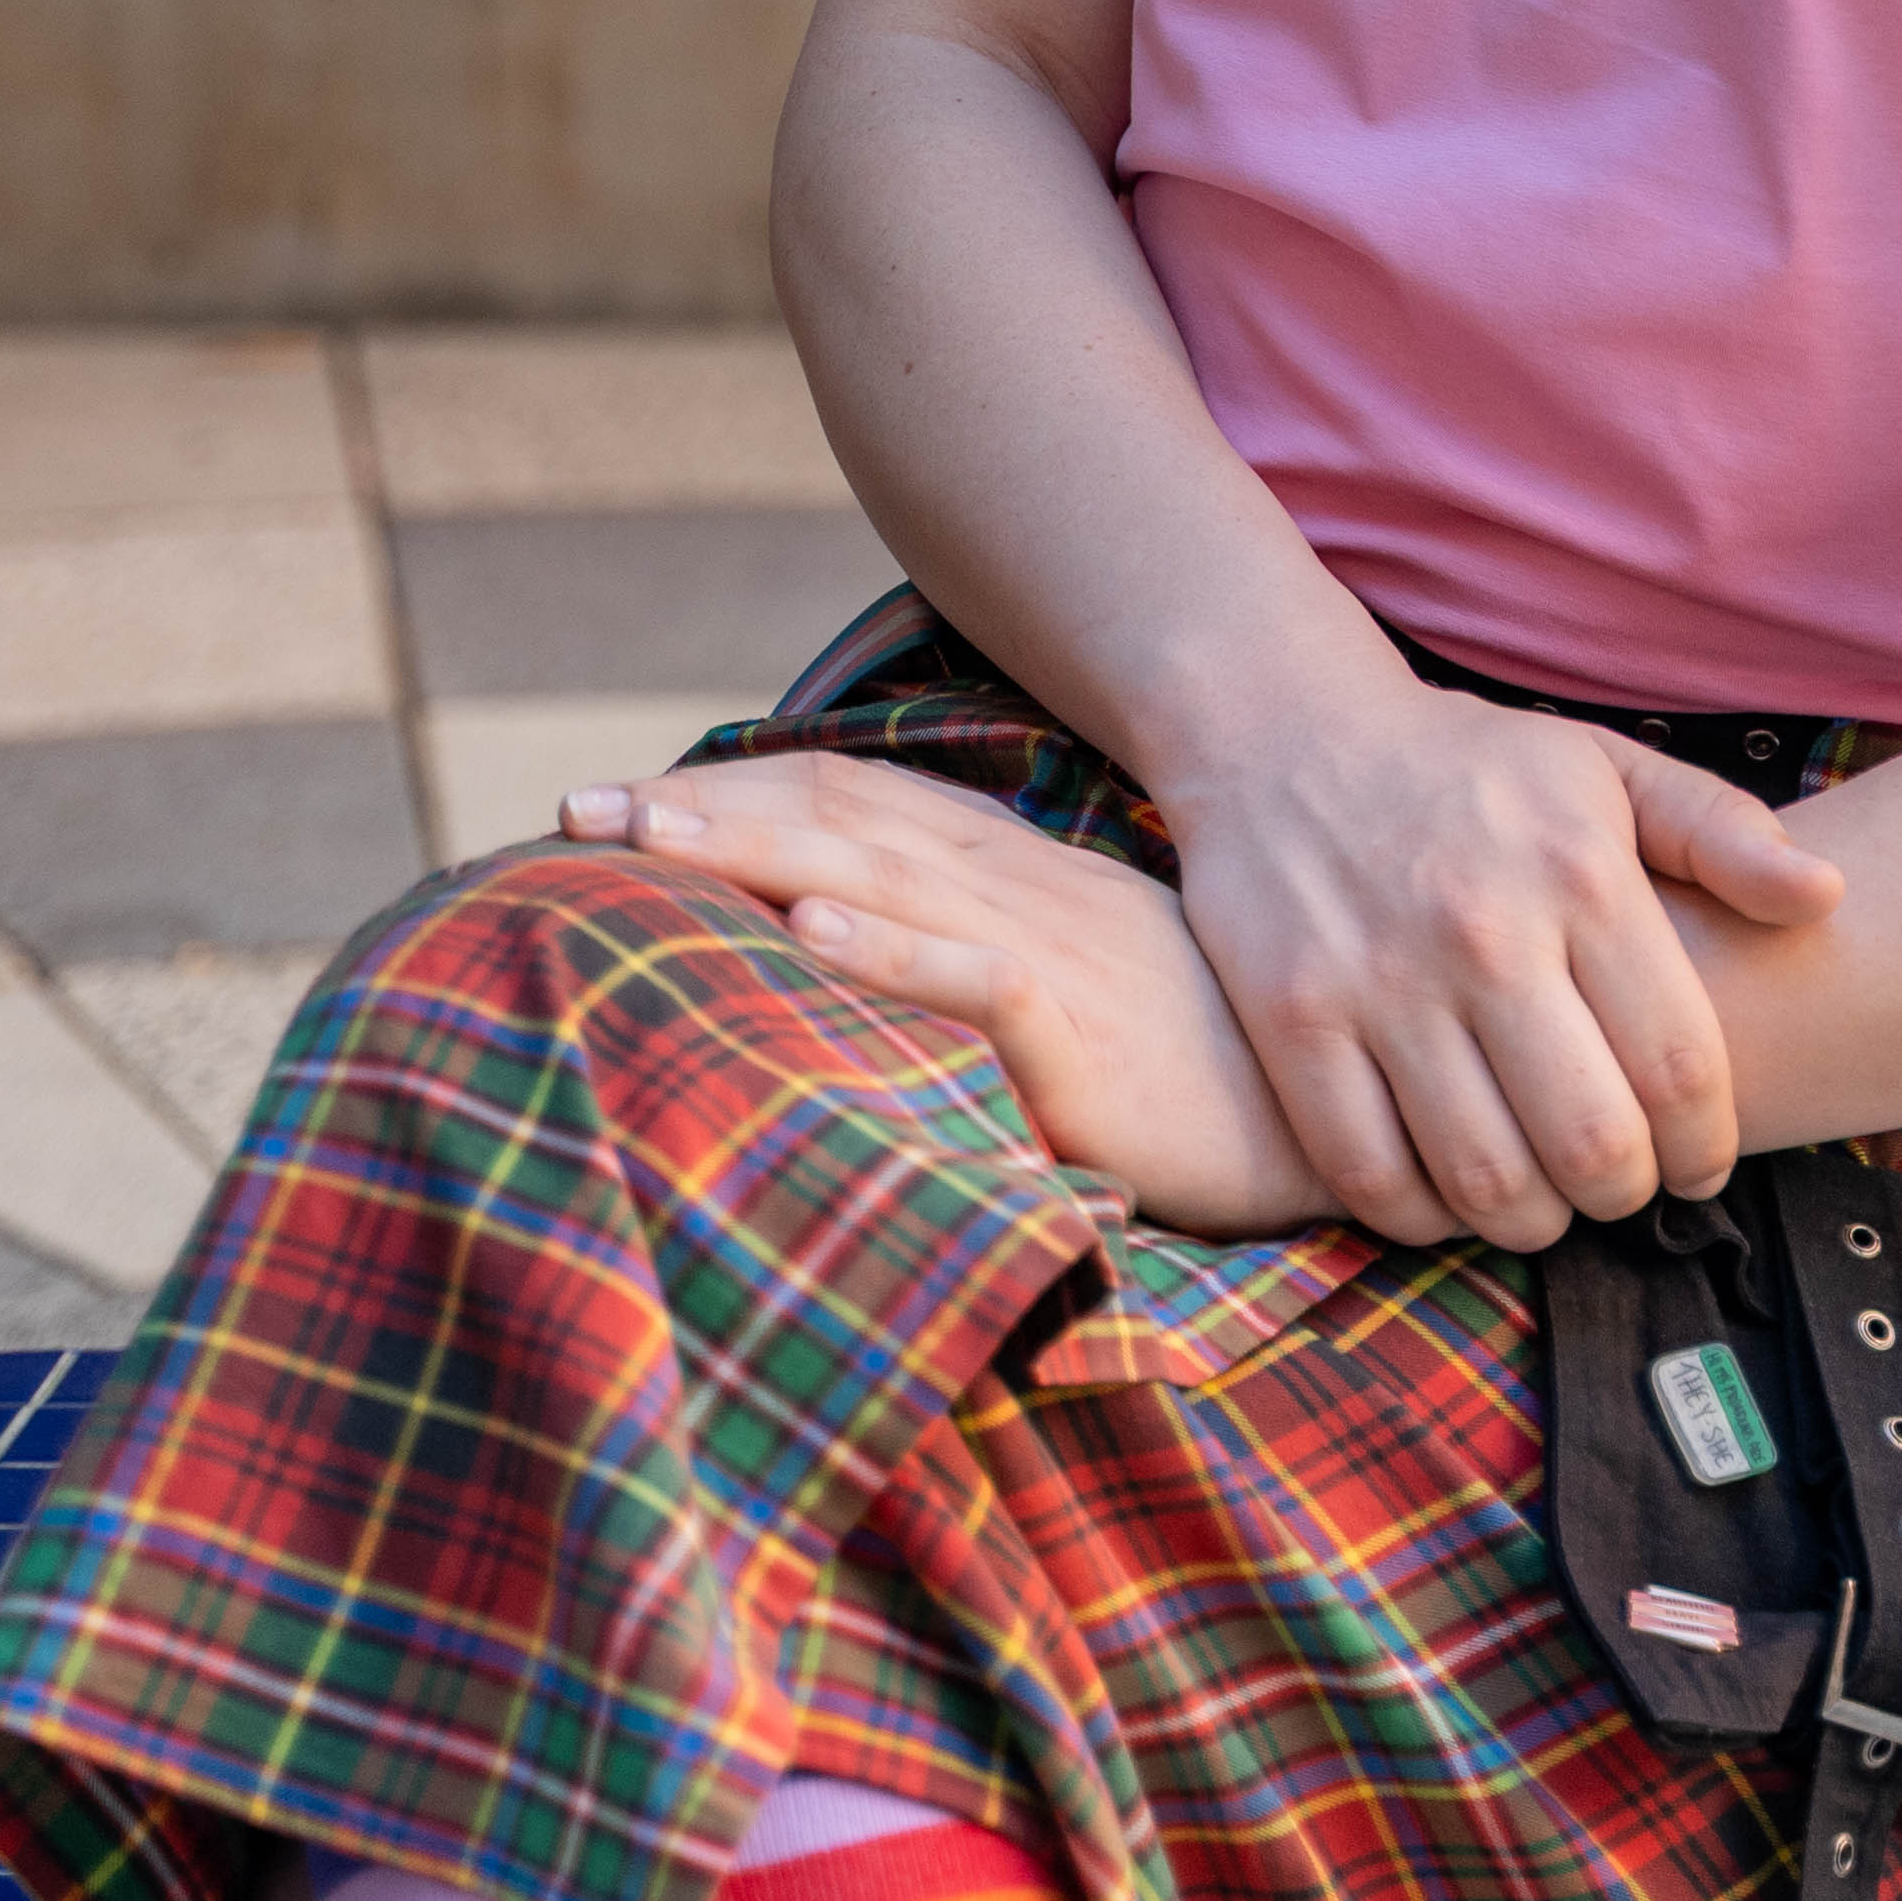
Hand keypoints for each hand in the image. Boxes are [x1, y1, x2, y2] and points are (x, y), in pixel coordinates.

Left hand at [558, 748, 1334, 1239]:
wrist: (1327, 1113)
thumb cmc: (1199, 1057)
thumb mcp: (1070, 982)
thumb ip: (970, 958)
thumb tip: (850, 949)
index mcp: (1007, 873)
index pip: (849, 798)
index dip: (731, 788)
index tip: (618, 802)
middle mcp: (1013, 889)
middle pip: (836, 817)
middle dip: (700, 808)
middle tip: (574, 809)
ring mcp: (1048, 953)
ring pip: (880, 875)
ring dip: (756, 849)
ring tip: (646, 836)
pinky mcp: (1081, 1038)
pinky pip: (976, 981)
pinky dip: (890, 949)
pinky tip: (810, 928)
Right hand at [1145, 681, 1845, 1247]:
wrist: (1284, 727)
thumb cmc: (1470, 767)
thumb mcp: (1605, 768)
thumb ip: (1721, 832)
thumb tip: (1828, 894)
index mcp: (1580, 871)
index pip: (1679, 1066)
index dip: (1705, 1148)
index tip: (1700, 1165)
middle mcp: (1485, 929)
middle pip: (1592, 1143)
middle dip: (1626, 1194)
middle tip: (1621, 1186)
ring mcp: (1380, 979)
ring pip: (1485, 1177)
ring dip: (1532, 1220)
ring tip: (1545, 1199)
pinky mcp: (1293, 1018)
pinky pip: (1370, 1174)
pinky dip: (1422, 1214)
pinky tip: (1447, 1190)